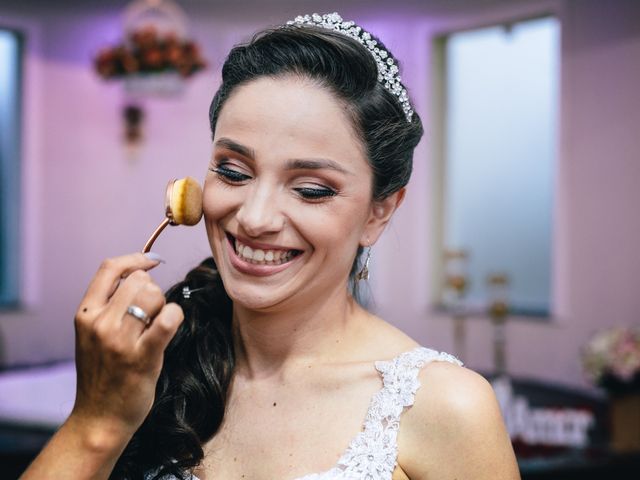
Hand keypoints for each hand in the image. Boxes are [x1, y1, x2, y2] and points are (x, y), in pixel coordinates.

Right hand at [71, 252, 183, 447]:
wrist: (99, 419)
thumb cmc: (102, 374)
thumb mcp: (92, 334)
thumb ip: (108, 305)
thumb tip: (141, 274)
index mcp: (85, 314)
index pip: (109, 268)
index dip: (135, 259)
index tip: (153, 261)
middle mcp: (99, 323)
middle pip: (138, 280)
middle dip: (153, 290)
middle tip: (153, 312)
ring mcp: (119, 341)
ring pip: (154, 295)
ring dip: (163, 306)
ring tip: (157, 326)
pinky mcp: (142, 357)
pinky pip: (168, 319)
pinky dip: (175, 316)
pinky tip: (171, 326)